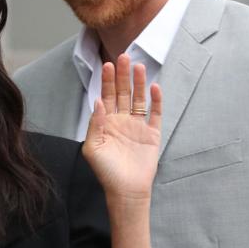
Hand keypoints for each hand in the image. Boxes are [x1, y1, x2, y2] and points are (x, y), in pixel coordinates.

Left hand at [82, 54, 161, 200]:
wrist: (126, 191)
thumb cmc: (106, 172)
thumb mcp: (93, 149)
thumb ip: (95, 125)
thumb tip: (98, 102)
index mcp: (106, 123)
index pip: (106, 96)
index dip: (106, 81)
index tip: (107, 65)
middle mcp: (122, 121)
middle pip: (122, 93)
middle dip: (122, 75)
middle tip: (123, 56)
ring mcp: (138, 127)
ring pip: (139, 99)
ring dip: (139, 83)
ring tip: (138, 66)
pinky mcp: (152, 134)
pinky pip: (155, 114)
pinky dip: (156, 101)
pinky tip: (154, 87)